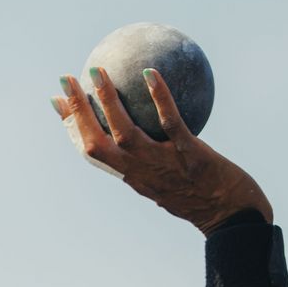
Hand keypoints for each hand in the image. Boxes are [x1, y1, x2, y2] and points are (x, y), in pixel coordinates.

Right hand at [52, 68, 271, 232]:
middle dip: (77, 112)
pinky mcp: (188, 155)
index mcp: (131, 176)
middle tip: (66, 78)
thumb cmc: (203, 194)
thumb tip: (151, 121)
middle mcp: (139, 173)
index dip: (71, 127)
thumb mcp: (170, 176)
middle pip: (96, 143)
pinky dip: (159, 97)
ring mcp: (162, 165)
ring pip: (125, 133)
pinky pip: (171, 122)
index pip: (91, 152)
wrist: (230, 215)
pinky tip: (151, 72)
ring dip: (107, 102)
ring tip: (97, 71)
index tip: (57, 102)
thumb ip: (154, 154)